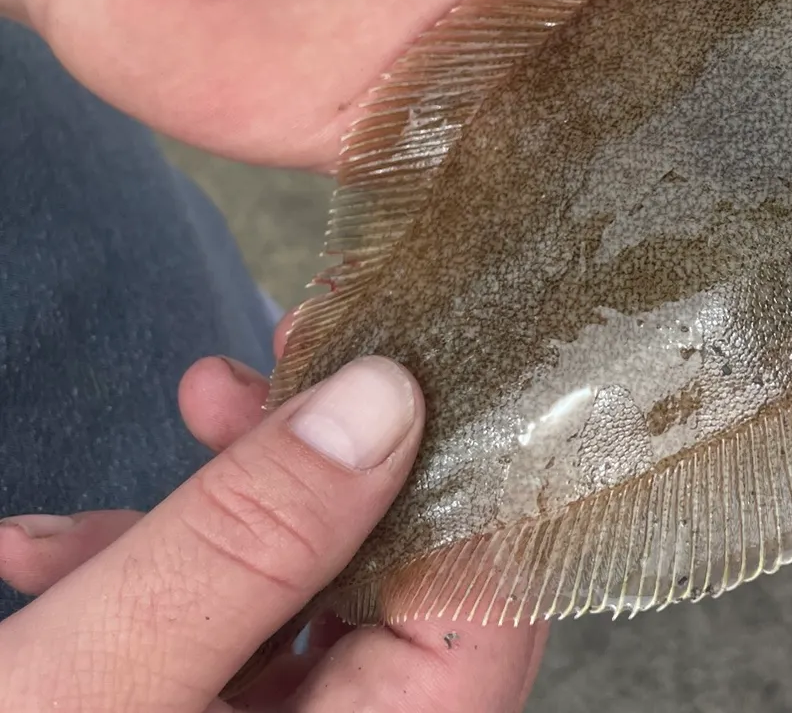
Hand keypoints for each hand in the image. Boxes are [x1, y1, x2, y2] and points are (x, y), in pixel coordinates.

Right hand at [0, 352, 545, 710]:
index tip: (381, 364)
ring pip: (304, 605)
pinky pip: (232, 646)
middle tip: (239, 383)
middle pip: (394, 587)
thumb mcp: (99, 678)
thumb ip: (249, 542)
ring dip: (210, 527)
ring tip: (102, 503)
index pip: (488, 606)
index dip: (452, 471)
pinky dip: (156, 587)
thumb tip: (384, 402)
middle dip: (308, 475)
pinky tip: (52, 562)